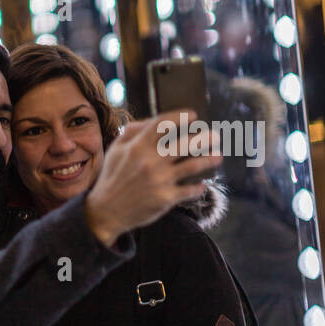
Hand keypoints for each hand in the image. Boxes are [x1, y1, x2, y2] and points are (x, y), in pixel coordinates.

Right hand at [85, 110, 220, 246]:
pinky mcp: (166, 198)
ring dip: (208, 160)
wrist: (106, 211)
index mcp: (137, 147)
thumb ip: (133, 131)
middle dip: (203, 138)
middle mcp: (150, 161)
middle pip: (184, 144)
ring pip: (192, 166)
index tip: (193, 114)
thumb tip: (153, 120)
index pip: (163, 124)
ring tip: (218, 156)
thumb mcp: (116, 149)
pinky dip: (199, 187)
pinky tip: (203, 184)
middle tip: (215, 135)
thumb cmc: (112, 176)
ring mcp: (160, 180)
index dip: (180, 117)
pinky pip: (189, 190)